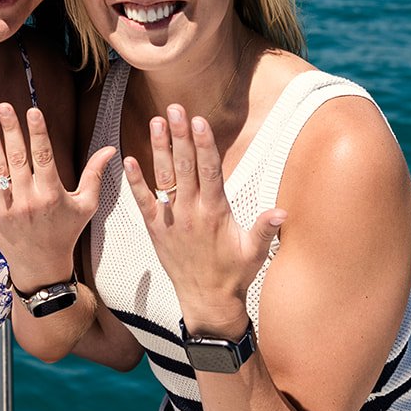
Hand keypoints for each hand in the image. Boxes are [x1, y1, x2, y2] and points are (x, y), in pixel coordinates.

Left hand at [0, 104, 116, 292]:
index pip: (44, 157)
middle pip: (18, 158)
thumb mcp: (86, 205)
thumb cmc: (66, 232)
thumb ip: (95, 174)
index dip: (38, 132)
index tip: (33, 110)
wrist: (41, 266)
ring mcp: (6, 208)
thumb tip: (110, 149)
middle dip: (11, 129)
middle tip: (3, 106)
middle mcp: (28, 200)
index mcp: (52, 195)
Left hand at [122, 104, 285, 336]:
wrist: (207, 302)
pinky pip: (143, 202)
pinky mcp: (156, 230)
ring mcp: (172, 220)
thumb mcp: (255, 252)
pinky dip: (135, 182)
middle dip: (180, 136)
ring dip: (159, 149)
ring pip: (164, 178)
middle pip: (185, 167)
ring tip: (156, 121)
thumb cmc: (235, 274)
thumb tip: (282, 211)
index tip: (199, 121)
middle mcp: (192, 212)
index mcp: (216, 213)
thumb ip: (266, 229)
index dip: (204, 145)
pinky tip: (128, 160)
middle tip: (174, 108)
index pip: (209, 171)